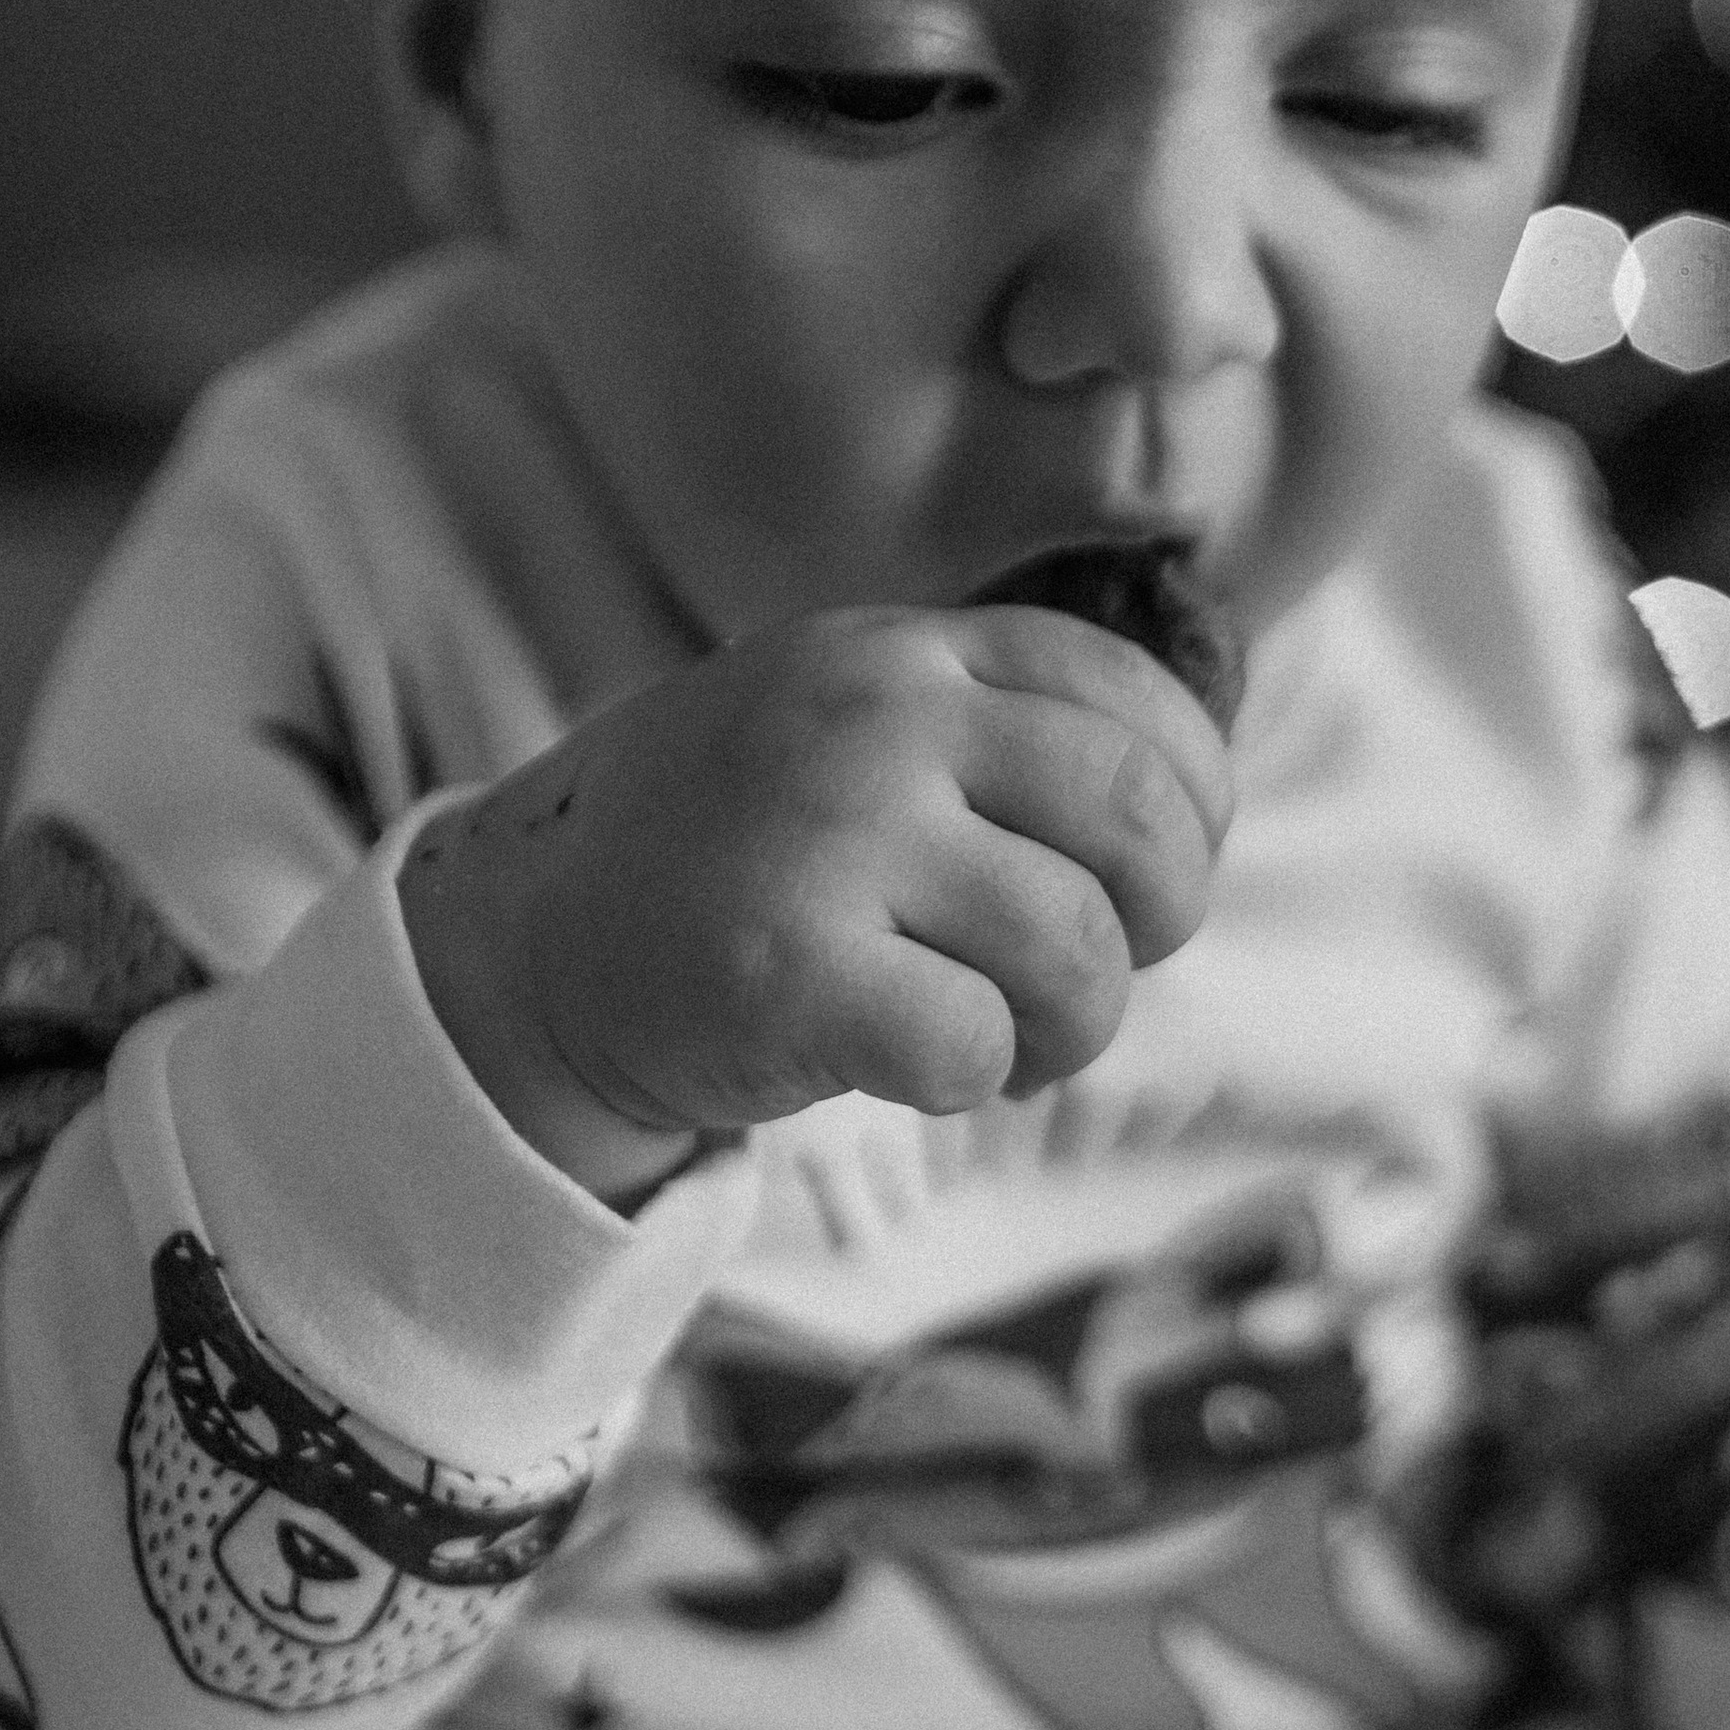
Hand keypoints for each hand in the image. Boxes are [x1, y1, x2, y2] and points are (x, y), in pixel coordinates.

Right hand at [399, 602, 1233, 1200]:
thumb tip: (1193, 802)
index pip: (1140, 698)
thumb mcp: (857, 725)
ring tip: (1008, 1036)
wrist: (534, 946)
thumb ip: (1000, 729)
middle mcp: (877, 720)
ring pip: (1078, 948)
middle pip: (1139, 814)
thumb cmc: (741, 850)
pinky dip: (979, 1078)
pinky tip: (920, 1063)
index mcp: (909, 651)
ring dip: (1073, 1026)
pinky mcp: (788, 971)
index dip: (1195, 803)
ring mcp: (829, 837)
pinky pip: (979, 1043)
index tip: (1157, 873)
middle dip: (1161, 917)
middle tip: (1094, 966)